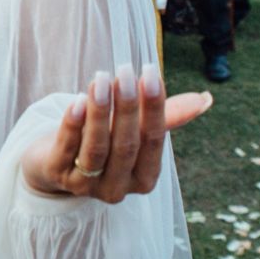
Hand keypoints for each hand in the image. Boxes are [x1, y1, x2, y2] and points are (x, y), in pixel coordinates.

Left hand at [20, 63, 210, 203]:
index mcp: (144, 178)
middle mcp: (118, 189)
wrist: (53, 163)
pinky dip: (72, 123)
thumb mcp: (135, 132)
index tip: (150, 73)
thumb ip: (166, 117)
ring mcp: (85, 186)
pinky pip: (66, 149)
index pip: (153, 141)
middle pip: (126, 146)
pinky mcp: (56, 175)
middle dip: (126, 107)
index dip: (153, 108)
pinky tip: (77, 100)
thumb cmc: (105, 141)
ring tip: (100, 78)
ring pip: (96, 148)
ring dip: (100, 111)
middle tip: (124, 70)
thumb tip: (205, 99)